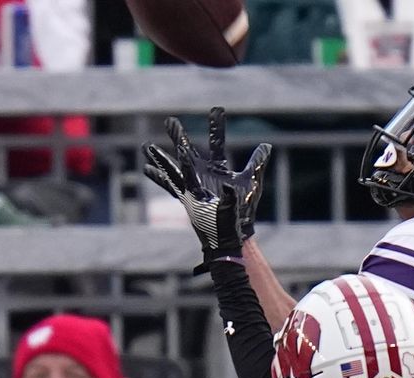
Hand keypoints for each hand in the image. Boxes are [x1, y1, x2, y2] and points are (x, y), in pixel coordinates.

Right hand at [143, 107, 271, 240]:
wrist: (234, 234)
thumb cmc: (243, 211)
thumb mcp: (251, 183)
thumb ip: (256, 164)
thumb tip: (266, 145)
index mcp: (218, 169)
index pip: (217, 143)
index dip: (217, 127)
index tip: (217, 109)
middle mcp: (203, 174)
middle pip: (189, 151)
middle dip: (179, 137)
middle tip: (170, 121)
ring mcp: (194, 186)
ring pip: (175, 167)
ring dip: (161, 157)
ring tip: (147, 146)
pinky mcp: (188, 199)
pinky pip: (172, 186)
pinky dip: (160, 178)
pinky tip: (147, 169)